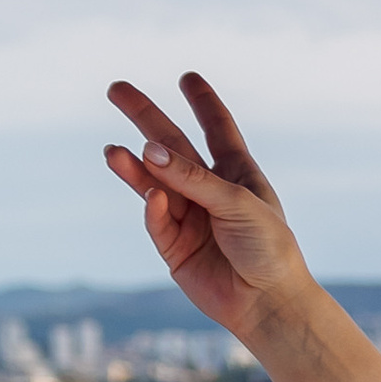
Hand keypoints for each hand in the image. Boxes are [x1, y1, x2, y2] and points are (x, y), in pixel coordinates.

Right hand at [104, 73, 309, 345]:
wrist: (268, 303)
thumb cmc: (268, 249)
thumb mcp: (237, 203)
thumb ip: (193, 177)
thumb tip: (148, 149)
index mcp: (238, 174)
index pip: (217, 129)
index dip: (203, 103)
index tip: (187, 77)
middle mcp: (211, 191)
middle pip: (171, 146)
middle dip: (145, 117)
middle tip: (116, 89)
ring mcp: (190, 217)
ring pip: (154, 181)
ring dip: (134, 165)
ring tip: (112, 152)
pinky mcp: (174, 246)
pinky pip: (156, 218)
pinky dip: (153, 207)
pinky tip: (152, 196)